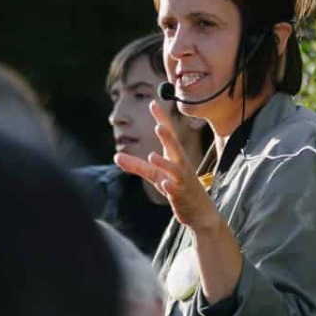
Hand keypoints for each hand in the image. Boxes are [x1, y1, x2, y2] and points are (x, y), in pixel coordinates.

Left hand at [116, 99, 224, 234]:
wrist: (199, 211)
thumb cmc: (176, 187)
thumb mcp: (154, 175)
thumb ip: (137, 166)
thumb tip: (116, 157)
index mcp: (175, 157)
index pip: (169, 135)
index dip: (161, 119)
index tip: (153, 103)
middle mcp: (181, 165)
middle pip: (175, 148)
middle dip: (167, 137)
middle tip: (158, 126)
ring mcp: (183, 181)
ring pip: (175, 170)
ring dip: (164, 162)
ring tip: (153, 155)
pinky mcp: (182, 196)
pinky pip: (176, 191)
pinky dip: (171, 187)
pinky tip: (165, 184)